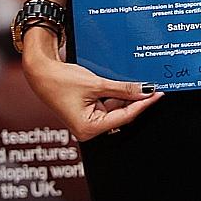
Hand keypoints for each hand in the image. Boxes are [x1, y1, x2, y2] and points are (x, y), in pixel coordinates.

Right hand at [22, 39, 160, 140]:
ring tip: (142, 82)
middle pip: (122, 114)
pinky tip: (129, 84)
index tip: (158, 94)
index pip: (125, 117)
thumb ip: (123, 89)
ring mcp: (89, 120)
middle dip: (137, 99)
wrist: (41, 72)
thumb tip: (146, 90)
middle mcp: (89, 128)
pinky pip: (109, 103)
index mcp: (88, 129)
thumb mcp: (96, 84)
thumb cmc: (60, 81)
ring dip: (128, 95)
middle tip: (155, 85)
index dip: (144, 104)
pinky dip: (119, 94)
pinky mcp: (89, 111)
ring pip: (117, 107)